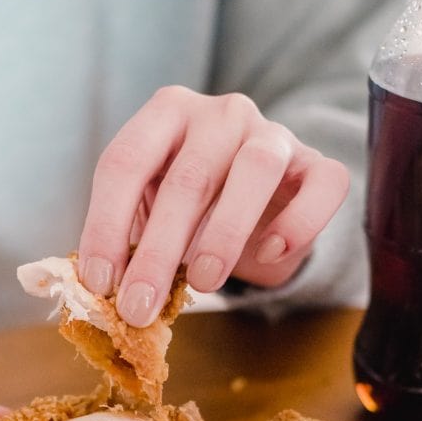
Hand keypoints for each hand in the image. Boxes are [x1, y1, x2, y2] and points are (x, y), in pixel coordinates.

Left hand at [78, 87, 348, 325]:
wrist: (260, 205)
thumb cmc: (193, 209)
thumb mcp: (150, 215)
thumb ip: (127, 241)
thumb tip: (101, 290)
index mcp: (165, 114)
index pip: (125, 163)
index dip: (105, 225)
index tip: (99, 283)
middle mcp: (220, 113)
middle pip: (187, 177)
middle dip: (157, 251)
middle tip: (139, 307)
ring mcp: (273, 134)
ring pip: (255, 170)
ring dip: (224, 233)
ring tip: (203, 283)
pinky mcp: (318, 165)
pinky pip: (321, 186)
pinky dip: (297, 223)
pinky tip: (269, 253)